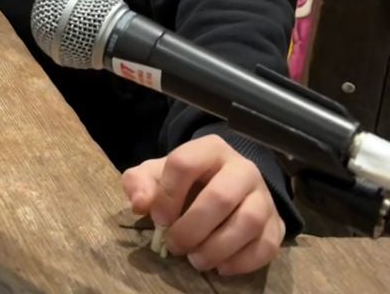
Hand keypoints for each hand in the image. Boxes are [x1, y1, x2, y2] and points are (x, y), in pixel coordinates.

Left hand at [122, 134, 284, 275]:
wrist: (224, 185)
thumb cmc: (185, 180)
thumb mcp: (156, 174)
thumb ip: (139, 183)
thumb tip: (139, 204)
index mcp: (209, 149)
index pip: (185, 163)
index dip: (167, 194)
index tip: (157, 218)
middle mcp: (242, 168)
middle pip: (220, 197)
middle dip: (192, 227)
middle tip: (175, 245)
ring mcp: (264, 196)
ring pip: (247, 222)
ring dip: (217, 248)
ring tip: (195, 260)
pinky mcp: (277, 224)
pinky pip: (267, 246)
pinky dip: (241, 262)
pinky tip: (219, 267)